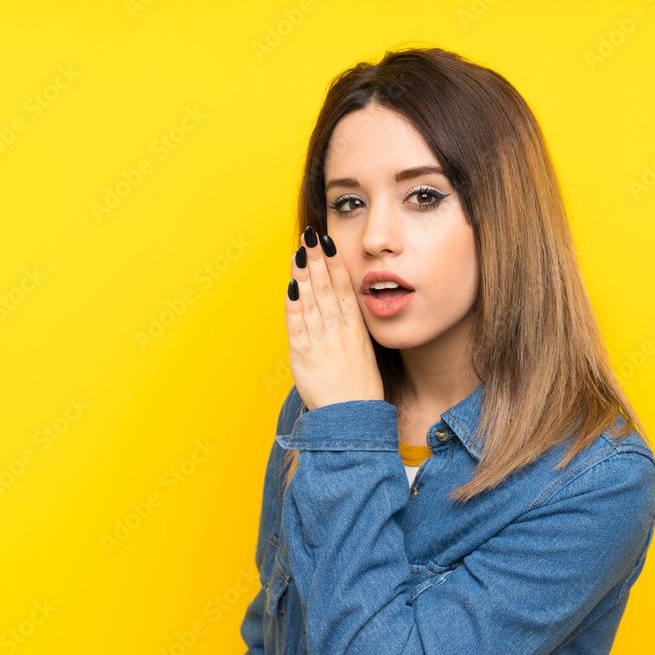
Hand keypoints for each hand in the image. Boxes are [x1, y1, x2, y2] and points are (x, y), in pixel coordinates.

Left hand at [285, 226, 383, 411]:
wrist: (352, 419)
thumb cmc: (360, 388)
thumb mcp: (363, 350)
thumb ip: (349, 326)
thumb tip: (339, 302)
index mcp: (356, 329)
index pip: (343, 288)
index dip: (334, 263)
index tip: (327, 243)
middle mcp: (339, 332)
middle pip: (326, 288)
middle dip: (316, 260)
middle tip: (309, 235)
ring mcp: (321, 343)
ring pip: (311, 301)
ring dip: (303, 274)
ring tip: (298, 252)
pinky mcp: (303, 357)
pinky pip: (296, 325)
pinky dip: (293, 304)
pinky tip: (291, 285)